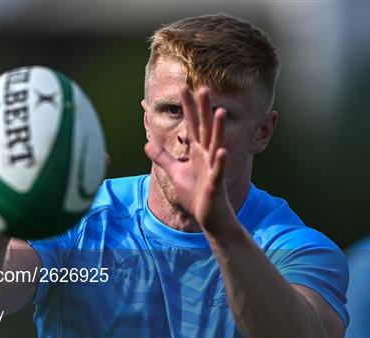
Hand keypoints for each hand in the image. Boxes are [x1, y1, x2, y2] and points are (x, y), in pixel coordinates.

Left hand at [144, 86, 234, 233]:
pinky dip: (220, 162)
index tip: (183, 88)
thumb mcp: (176, 173)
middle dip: (203, 110)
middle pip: (204, 129)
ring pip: (215, 146)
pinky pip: (218, 172)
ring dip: (218, 130)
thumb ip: (162, 157)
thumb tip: (147, 143)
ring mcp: (213, 169)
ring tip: (220, 112)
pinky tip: (222, 151)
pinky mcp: (215, 185)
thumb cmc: (196, 194)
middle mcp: (207, 156)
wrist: (210, 217)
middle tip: (202, 88)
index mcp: (197, 152)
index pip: (191, 125)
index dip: (188, 108)